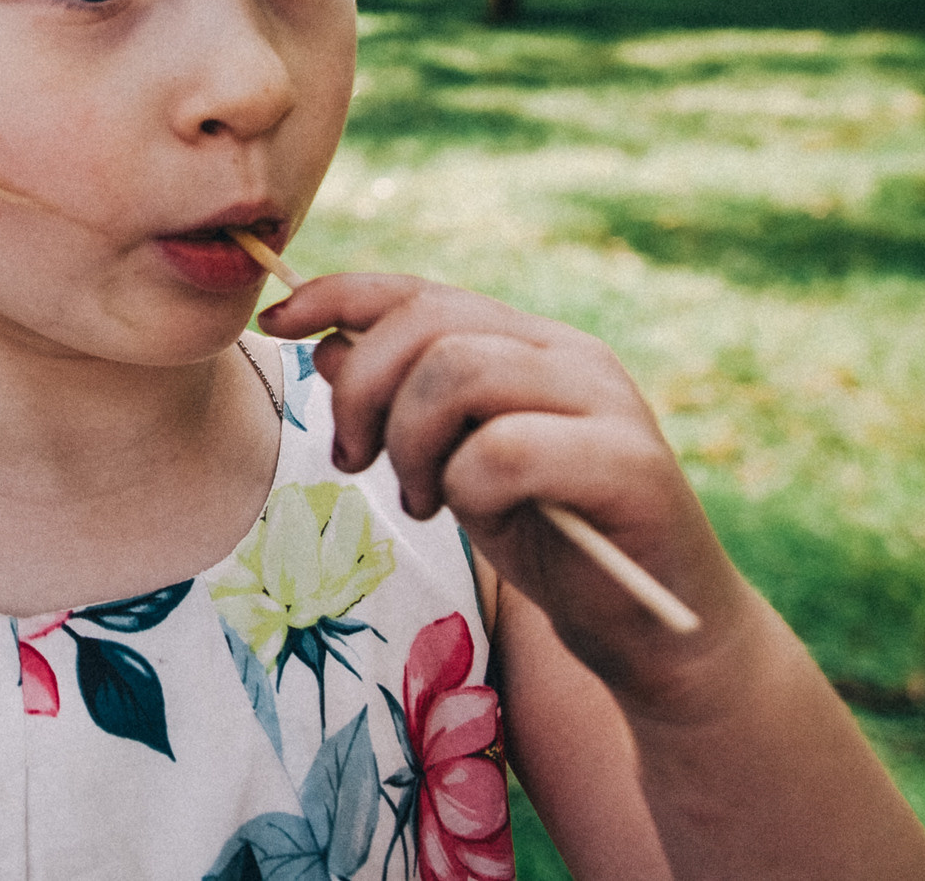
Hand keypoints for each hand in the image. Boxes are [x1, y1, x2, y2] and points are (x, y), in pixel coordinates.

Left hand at [260, 272, 754, 713]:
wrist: (648, 634)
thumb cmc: (547, 543)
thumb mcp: (449, 465)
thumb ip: (399, 404)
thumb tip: (323, 344)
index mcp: (527, 343)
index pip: (418, 291)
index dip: (338, 296)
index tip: (276, 324)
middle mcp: (569, 355)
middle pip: (426, 325)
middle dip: (362, 392)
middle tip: (355, 461)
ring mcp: (605, 402)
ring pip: (458, 372)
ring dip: (410, 443)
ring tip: (421, 501)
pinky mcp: (629, 464)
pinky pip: (504, 448)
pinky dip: (466, 485)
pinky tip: (475, 517)